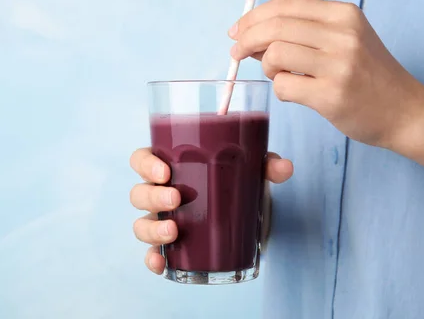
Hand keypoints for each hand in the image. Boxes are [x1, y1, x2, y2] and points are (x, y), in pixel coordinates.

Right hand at [129, 147, 292, 274]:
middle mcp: (161, 193)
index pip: (142, 159)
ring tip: (174, 233)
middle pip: (139, 193)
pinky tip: (161, 263)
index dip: (146, 164)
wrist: (247, 214)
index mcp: (171, 167)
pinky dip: (153, 260)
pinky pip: (153, 254)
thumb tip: (284, 167)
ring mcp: (163, 221)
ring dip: (152, 229)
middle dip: (153, 197)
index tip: (165, 171)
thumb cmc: (236, 182)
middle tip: (177, 199)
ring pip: (141, 224)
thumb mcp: (251, 170)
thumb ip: (266, 164)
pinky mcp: (172, 247)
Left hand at [228, 0, 423, 147]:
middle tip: (236, 53)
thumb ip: (304, 33)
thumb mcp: (346, 40)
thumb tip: (251, 34)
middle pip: (275, 27)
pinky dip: (279, 90)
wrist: (406, 112)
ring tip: (278, 75)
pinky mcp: (332, 96)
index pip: (285, 5)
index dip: (253, 16)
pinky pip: (283, 86)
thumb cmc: (369, 76)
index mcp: (344, 14)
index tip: (237, 30)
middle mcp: (343, 34)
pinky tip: (294, 93)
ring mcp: (339, 65)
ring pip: (275, 54)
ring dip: (266, 67)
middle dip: (246, 39)